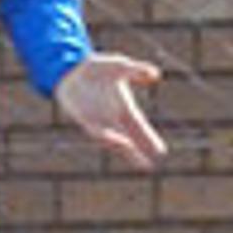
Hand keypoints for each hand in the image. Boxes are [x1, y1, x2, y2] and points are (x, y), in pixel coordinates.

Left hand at [56, 53, 168, 170]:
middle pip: (127, 140)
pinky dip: (104, 136)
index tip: (161, 152)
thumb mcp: (121, 66)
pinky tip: (112, 138)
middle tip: (147, 166)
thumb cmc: (97, 68)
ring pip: (110, 139)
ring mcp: (96, 120)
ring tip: (131, 151)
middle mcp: (111, 118)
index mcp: (123, 109)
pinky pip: (94, 130)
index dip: (149, 140)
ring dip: (120, 147)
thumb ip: (137, 70)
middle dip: (136, 153)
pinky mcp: (81, 118)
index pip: (139, 128)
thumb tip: (156, 74)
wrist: (71, 67)